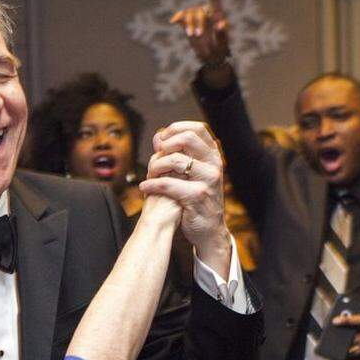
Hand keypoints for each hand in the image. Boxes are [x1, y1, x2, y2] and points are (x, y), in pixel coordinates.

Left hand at [139, 121, 231, 278]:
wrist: (209, 230)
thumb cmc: (196, 199)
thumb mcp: (191, 174)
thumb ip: (177, 154)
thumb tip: (157, 137)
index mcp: (213, 156)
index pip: (198, 128)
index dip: (176, 129)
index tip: (161, 139)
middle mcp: (214, 164)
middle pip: (188, 138)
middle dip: (166, 145)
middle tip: (155, 156)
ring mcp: (208, 180)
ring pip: (175, 160)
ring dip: (156, 166)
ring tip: (149, 175)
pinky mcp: (198, 196)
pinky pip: (169, 184)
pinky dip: (152, 184)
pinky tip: (144, 187)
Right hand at [169, 0, 231, 65]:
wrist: (210, 56)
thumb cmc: (219, 49)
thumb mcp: (222, 43)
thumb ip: (221, 34)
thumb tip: (221, 24)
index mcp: (217, 15)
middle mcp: (207, 13)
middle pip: (198, 9)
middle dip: (197, 21)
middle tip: (198, 35)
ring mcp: (197, 17)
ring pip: (189, 13)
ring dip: (188, 23)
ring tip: (191, 35)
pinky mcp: (188, 23)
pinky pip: (182, 16)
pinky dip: (178, 17)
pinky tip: (173, 22)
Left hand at [333, 307, 359, 355]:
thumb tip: (356, 314)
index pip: (357, 320)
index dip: (345, 320)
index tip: (335, 321)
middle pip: (353, 336)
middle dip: (343, 334)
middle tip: (334, 332)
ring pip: (354, 345)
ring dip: (346, 343)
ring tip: (338, 340)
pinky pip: (359, 352)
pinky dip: (352, 350)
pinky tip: (346, 349)